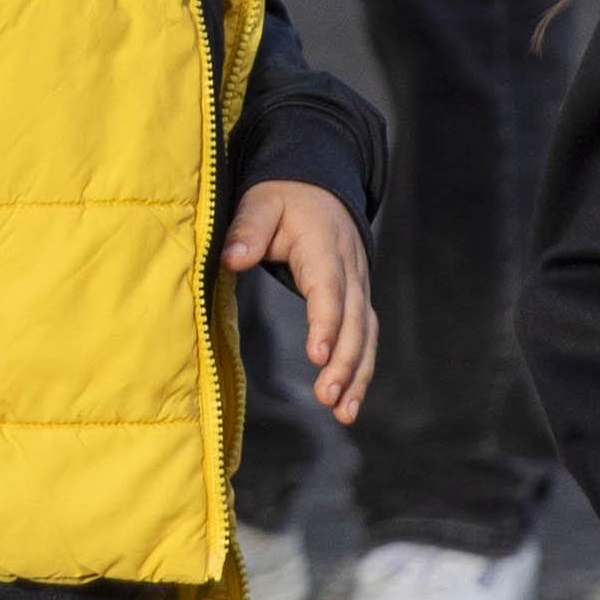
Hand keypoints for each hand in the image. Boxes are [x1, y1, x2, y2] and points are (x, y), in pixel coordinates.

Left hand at [223, 181, 373, 420]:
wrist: (318, 187)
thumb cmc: (283, 199)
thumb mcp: (260, 202)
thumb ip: (248, 229)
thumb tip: (234, 258)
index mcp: (324, 247)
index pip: (328, 288)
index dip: (326, 322)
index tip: (318, 355)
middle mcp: (349, 270)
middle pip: (354, 320)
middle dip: (344, 362)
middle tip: (327, 397)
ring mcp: (358, 287)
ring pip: (366, 334)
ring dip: (357, 374)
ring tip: (343, 412)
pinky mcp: (357, 301)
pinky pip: (366, 338)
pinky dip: (360, 371)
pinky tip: (348, 404)